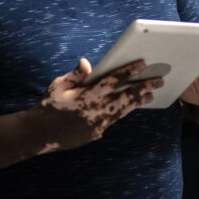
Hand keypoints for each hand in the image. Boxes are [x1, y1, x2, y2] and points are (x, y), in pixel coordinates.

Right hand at [31, 58, 162, 152]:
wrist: (40, 134)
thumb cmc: (49, 105)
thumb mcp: (58, 85)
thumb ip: (75, 75)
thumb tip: (87, 64)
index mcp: (88, 96)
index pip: (113, 80)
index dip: (128, 71)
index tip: (142, 63)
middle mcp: (97, 111)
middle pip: (126, 97)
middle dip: (143, 87)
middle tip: (158, 80)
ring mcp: (98, 124)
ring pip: (123, 111)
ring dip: (137, 101)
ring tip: (150, 94)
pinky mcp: (97, 133)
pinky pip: (114, 119)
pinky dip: (123, 111)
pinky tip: (130, 105)